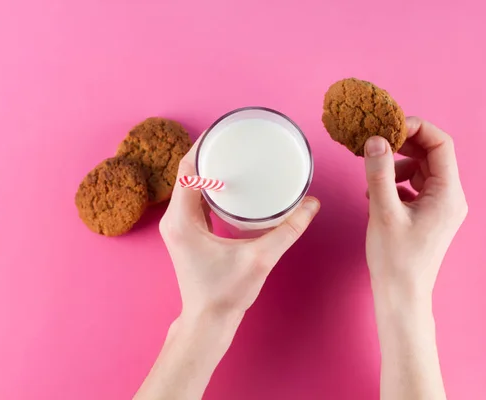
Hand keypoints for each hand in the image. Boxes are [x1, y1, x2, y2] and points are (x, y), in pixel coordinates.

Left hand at [159, 138, 320, 323]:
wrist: (208, 321)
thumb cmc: (226, 294)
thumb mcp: (260, 259)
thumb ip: (288, 230)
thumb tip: (311, 204)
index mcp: (182, 220)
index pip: (186, 169)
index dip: (202, 145)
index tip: (223, 129)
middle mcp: (174, 219)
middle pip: (186, 172)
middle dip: (208, 152)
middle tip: (233, 138)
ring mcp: (179, 226)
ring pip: (189, 185)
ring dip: (207, 168)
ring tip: (232, 153)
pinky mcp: (188, 233)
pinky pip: (194, 198)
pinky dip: (208, 185)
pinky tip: (227, 181)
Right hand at [364, 117, 467, 300]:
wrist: (401, 295)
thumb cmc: (396, 260)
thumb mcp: (383, 211)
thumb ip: (379, 173)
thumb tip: (375, 140)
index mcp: (448, 194)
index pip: (441, 144)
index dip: (416, 129)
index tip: (389, 126)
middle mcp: (450, 197)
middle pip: (431, 155)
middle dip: (403, 146)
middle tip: (376, 144)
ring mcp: (440, 207)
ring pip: (420, 170)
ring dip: (396, 166)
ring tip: (373, 179)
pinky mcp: (427, 215)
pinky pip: (414, 187)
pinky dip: (395, 183)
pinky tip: (376, 196)